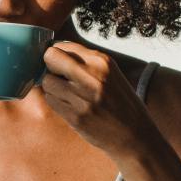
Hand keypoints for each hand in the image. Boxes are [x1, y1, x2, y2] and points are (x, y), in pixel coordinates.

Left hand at [40, 42, 152, 157]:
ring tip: (67, 94)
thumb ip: (85, 62)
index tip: (59, 64)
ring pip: (47, 82)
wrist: (134, 134)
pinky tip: (69, 106)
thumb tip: (53, 52)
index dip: (57, 55)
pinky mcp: (75, 116)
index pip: (62, 46)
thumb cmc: (120, 102)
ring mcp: (83, 97)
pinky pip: (50, 101)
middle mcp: (92, 76)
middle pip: (50, 58)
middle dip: (49, 67)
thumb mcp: (110, 74)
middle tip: (58, 77)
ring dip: (52, 87)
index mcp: (102, 62)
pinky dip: (55, 102)